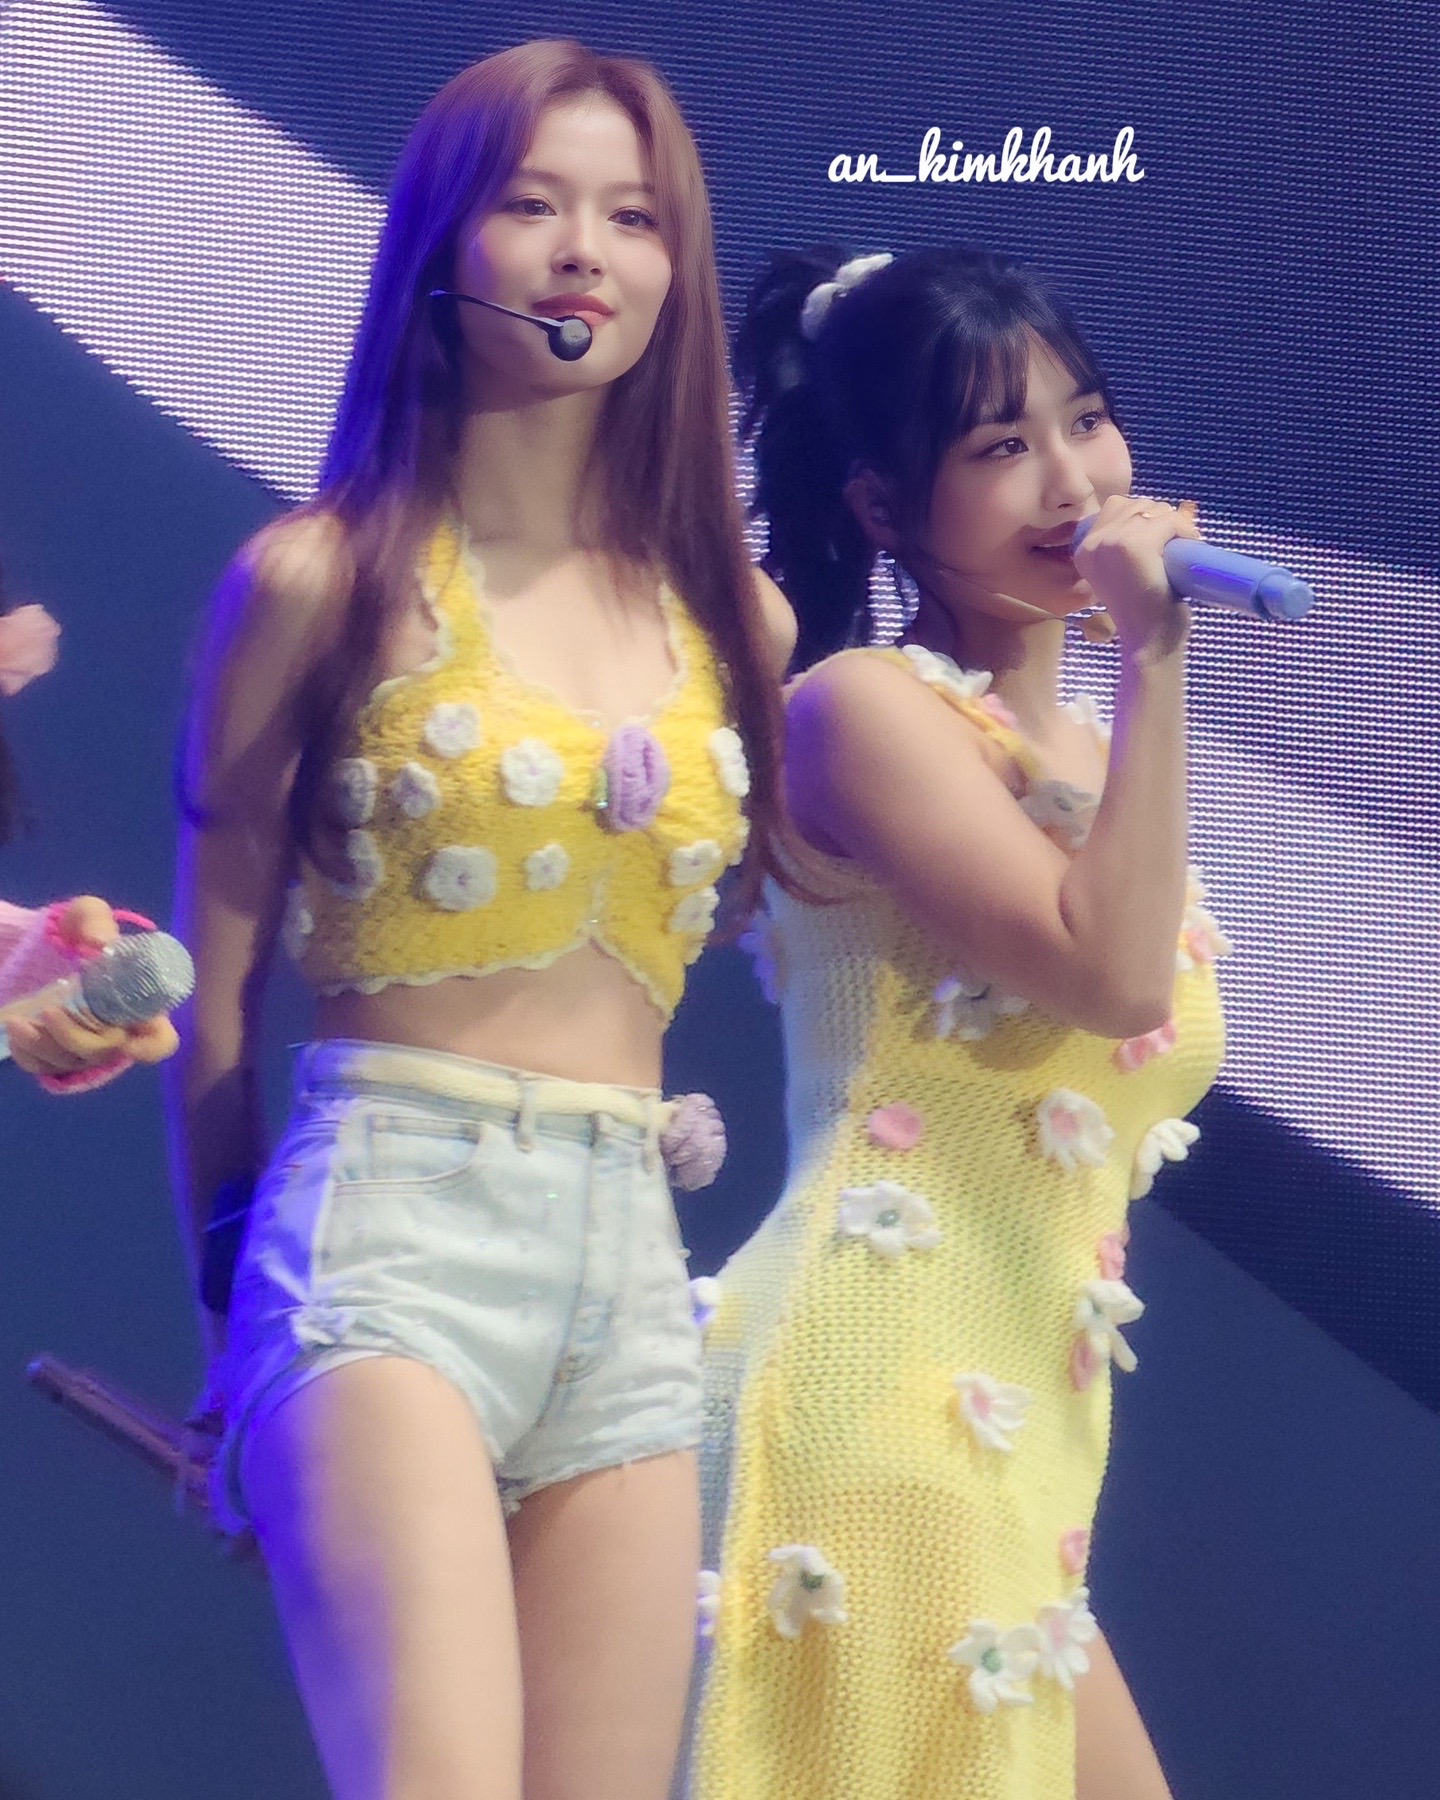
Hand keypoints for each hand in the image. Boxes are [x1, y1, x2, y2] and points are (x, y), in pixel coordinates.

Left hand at [7, 897, 179, 1078]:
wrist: (47, 946)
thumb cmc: (80, 931)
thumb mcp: (89, 917)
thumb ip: (95, 924)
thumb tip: (98, 944)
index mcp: (141, 1006)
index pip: (161, 1040)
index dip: (151, 1048)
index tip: (129, 1045)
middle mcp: (118, 1033)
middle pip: (106, 1052)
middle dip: (74, 1038)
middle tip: (48, 1011)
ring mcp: (87, 1048)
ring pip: (71, 1062)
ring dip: (43, 1046)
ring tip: (17, 1022)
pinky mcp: (58, 1054)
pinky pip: (45, 1067)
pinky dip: (29, 1056)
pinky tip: (17, 1032)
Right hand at [1073, 496, 1201, 660]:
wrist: (1149, 644)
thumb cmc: (1145, 612)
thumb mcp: (1125, 572)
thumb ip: (1128, 543)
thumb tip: (1160, 509)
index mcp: (1084, 550)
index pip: (1117, 506)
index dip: (1146, 517)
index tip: (1162, 542)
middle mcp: (1092, 543)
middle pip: (1137, 504)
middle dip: (1162, 519)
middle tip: (1174, 549)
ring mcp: (1111, 543)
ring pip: (1156, 510)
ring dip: (1176, 525)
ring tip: (1180, 553)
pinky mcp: (1134, 546)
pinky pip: (1170, 521)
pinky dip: (1186, 531)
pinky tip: (1190, 549)